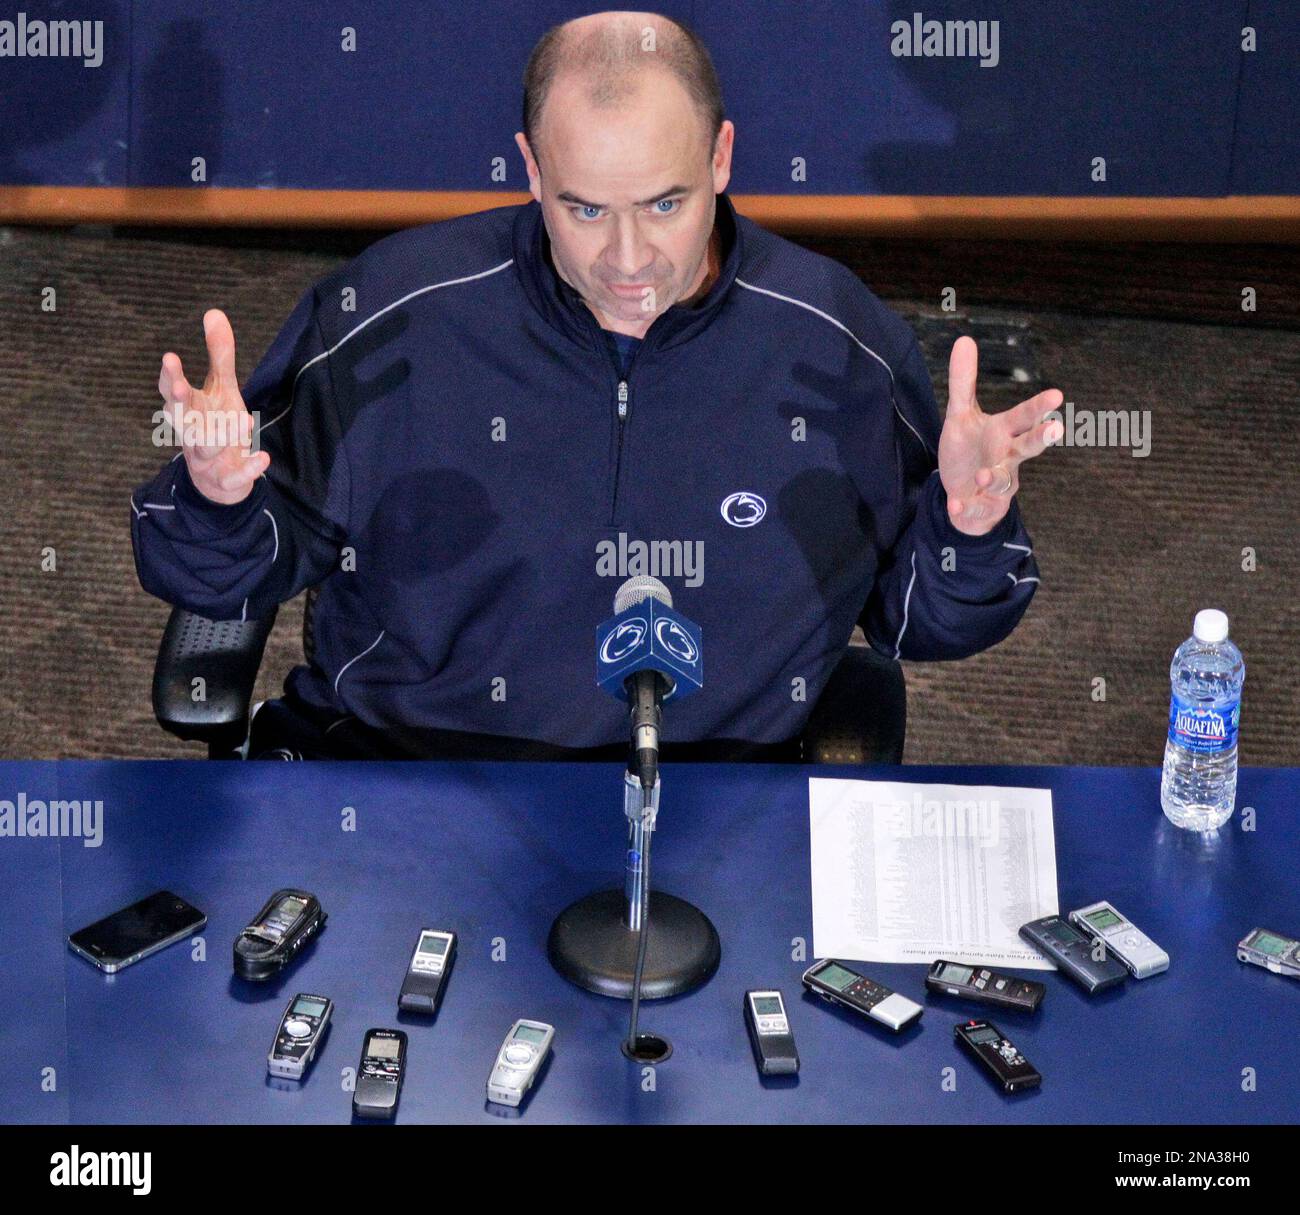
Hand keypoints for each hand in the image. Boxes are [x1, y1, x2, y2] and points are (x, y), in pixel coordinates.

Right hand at [159, 309, 269, 505]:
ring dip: (222, 434)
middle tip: (180, 386)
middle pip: (178, 418)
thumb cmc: (216, 423)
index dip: (171, 376)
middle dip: (177, 402)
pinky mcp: (225, 480)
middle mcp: (191, 432)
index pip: (173, 390)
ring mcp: (205, 458)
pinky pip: (233, 477)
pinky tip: (263, 457)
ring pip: (205, 447)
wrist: (220, 479)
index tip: (170, 357)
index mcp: (189, 409)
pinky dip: (247, 469)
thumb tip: (213, 312)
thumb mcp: (221, 388)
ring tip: (244, 418)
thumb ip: (218, 355)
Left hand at [938, 335, 1062, 535]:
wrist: (962, 492)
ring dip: (994, 477)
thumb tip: (964, 339)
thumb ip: (963, 382)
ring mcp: (999, 484)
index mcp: (1004, 432)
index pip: (1023, 416)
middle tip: (1056, 428)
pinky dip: (966, 507)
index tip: (1057, 395)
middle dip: (1041, 438)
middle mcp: (1007, 457)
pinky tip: (955, 505)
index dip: (1039, 407)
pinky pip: (977, 507)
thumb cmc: (969, 450)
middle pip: (1028, 446)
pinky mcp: (984, 506)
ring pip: (1004, 481)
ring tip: (983, 475)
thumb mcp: (960, 415)